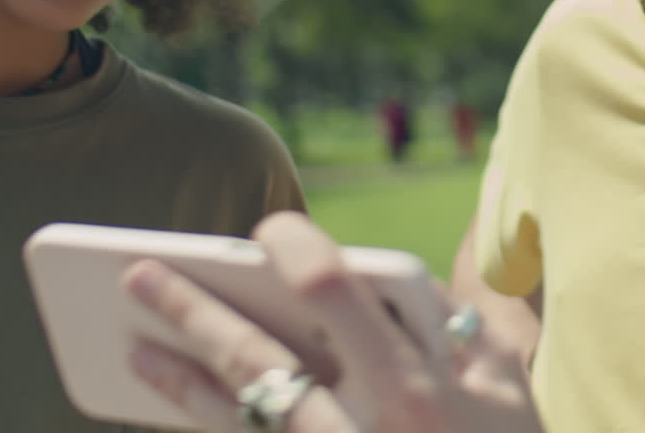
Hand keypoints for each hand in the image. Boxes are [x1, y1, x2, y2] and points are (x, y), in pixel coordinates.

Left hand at [122, 211, 542, 431]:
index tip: (269, 231)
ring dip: (181, 379)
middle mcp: (360, 429)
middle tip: (137, 274)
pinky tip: (181, 406)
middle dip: (193, 308)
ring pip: (237, 416)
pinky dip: (210, 427)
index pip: (333, 290)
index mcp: (415, 387)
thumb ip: (465, 325)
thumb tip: (405, 284)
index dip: (293, 247)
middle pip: (258, 355)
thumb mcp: (507, 390)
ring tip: (137, 348)